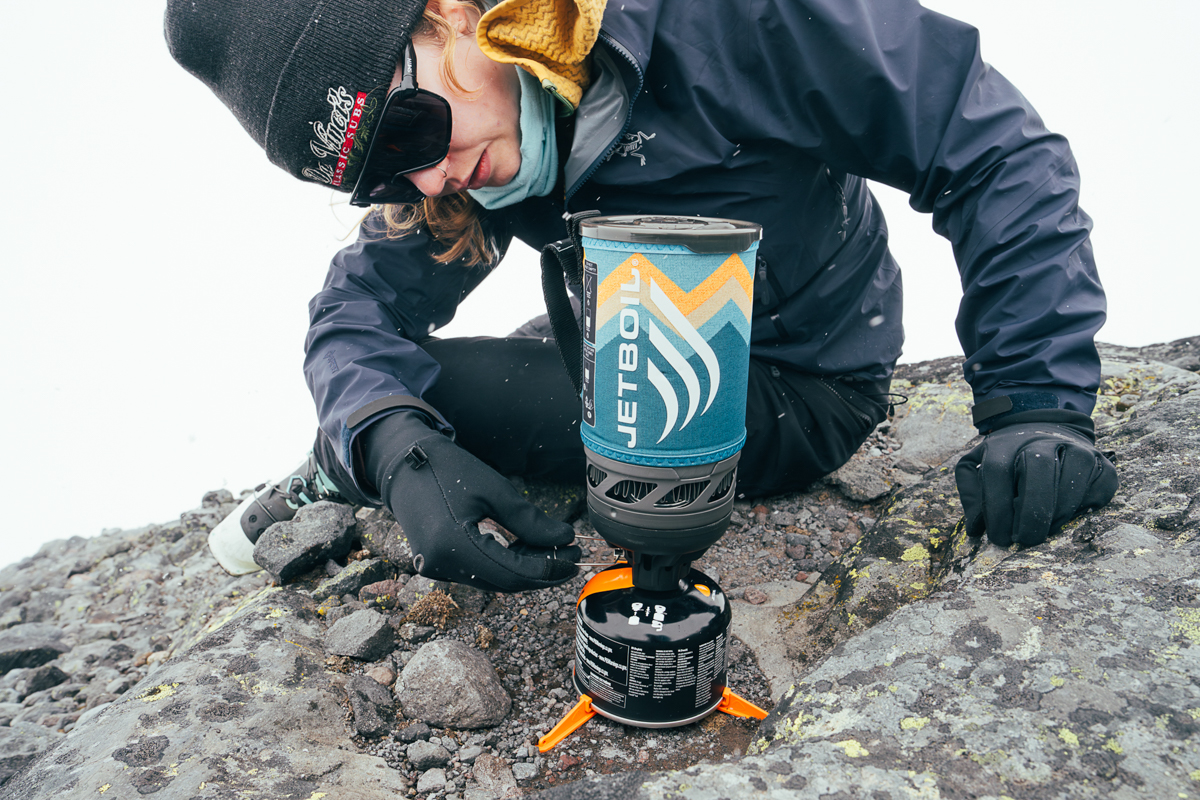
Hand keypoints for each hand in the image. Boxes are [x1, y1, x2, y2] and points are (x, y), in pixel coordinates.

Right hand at [364, 411, 580, 591]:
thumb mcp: (494, 490)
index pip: (514, 574)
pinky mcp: (438, 564)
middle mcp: (442, 565)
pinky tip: (525, 548)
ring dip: (525, 568)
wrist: (403, 465)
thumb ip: (529, 520)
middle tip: (571, 555)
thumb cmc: (447, 470)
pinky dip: (506, 563)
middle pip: (505, 583)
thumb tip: (564, 539)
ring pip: (494, 580)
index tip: (574, 559)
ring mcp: (437, 568)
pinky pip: (480, 572)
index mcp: (454, 546)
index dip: (548, 570)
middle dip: (541, 572)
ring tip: (553, 548)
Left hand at [955, 410, 1117, 546]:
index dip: (998, 510)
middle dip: (1032, 513)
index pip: (997, 473)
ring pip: (1072, 480)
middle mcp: (1040, 441)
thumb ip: (972, 494)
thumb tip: (975, 529)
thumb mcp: (977, 466)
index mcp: (1004, 445)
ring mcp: (1075, 448)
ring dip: (1059, 514)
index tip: (999, 538)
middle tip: (1026, 540)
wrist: (1043, 430)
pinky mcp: (1101, 461)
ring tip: (1046, 530)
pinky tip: (1070, 515)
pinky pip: (1100, 487)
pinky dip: (1086, 507)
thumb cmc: (1006, 460)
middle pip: (1038, 472)